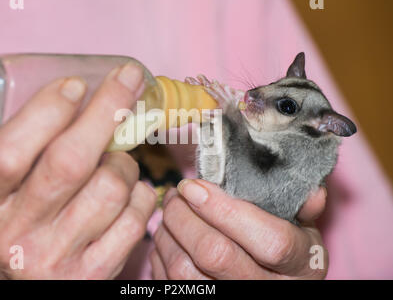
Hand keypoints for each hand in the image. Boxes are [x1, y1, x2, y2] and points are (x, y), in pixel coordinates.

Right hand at [0, 63, 155, 278]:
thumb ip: (15, 153)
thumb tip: (75, 101)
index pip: (9, 153)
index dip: (46, 111)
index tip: (75, 85)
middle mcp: (17, 234)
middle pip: (70, 162)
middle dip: (106, 110)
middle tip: (126, 82)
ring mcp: (57, 258)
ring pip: (111, 188)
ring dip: (125, 160)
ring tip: (118, 158)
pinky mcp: (91, 275)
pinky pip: (133, 222)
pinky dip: (141, 195)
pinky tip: (132, 190)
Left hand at [151, 179, 327, 278]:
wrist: (272, 283)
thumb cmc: (286, 250)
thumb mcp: (303, 228)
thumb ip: (303, 207)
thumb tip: (313, 191)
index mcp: (302, 267)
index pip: (269, 241)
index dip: (226, 209)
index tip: (195, 185)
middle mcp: (268, 291)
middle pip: (215, 254)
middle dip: (185, 215)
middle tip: (177, 192)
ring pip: (185, 271)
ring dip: (168, 232)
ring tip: (171, 209)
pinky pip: (170, 282)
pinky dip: (161, 253)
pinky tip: (168, 234)